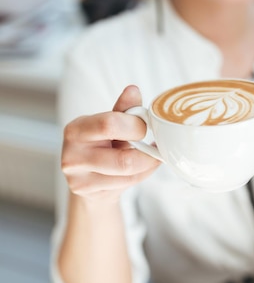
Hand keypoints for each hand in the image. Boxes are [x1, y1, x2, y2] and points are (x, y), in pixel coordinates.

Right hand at [61, 85, 159, 203]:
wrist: (88, 178)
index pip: (109, 125)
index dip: (135, 126)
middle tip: (152, 146)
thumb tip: (133, 90)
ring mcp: (78, 178)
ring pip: (128, 173)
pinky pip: (126, 184)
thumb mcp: (111, 123)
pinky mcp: (87, 192)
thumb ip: (123, 109)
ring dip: (147, 164)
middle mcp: (72, 155)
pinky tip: (141, 168)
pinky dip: (142, 174)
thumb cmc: (103, 144)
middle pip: (123, 159)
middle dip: (146, 152)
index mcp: (76, 129)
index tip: (145, 126)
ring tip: (150, 156)